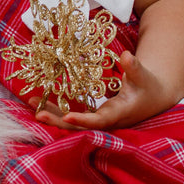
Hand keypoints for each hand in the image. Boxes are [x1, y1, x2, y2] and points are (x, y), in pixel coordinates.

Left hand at [32, 51, 176, 131]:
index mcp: (118, 113)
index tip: (67, 116)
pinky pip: (71, 116)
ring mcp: (97, 120)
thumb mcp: (143, 75)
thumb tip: (127, 56)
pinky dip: (56, 111)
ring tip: (31, 105)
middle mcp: (106, 121)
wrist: (152, 98)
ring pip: (72, 123)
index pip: (99, 120)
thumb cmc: (148, 85)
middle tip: (38, 114)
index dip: (83, 119)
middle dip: (59, 122)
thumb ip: (134, 67)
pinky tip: (37, 104)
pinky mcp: (92, 115)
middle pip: (80, 127)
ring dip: (52, 115)